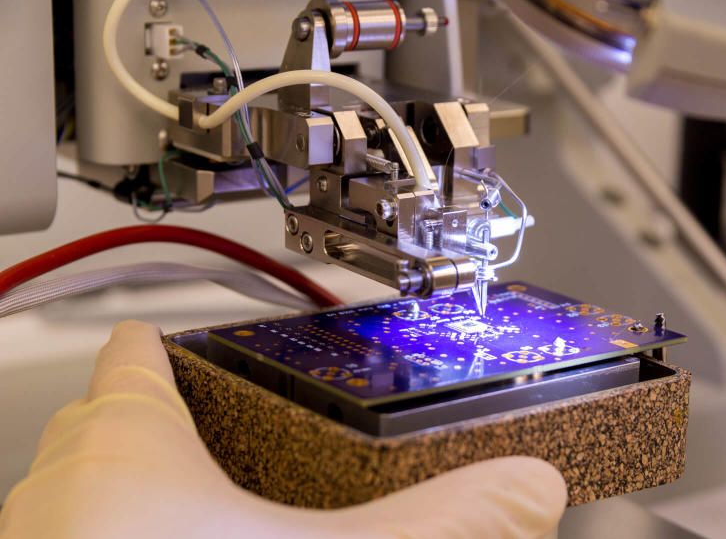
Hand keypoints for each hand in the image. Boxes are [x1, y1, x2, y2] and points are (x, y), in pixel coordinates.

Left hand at [0, 320, 565, 537]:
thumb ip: (444, 518)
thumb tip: (530, 490)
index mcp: (126, 446)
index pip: (139, 350)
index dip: (176, 338)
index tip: (202, 339)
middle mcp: (62, 495)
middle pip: (110, 418)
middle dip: (172, 418)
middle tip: (238, 428)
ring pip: (84, 493)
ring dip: (144, 492)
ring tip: (222, 506)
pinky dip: (134, 538)